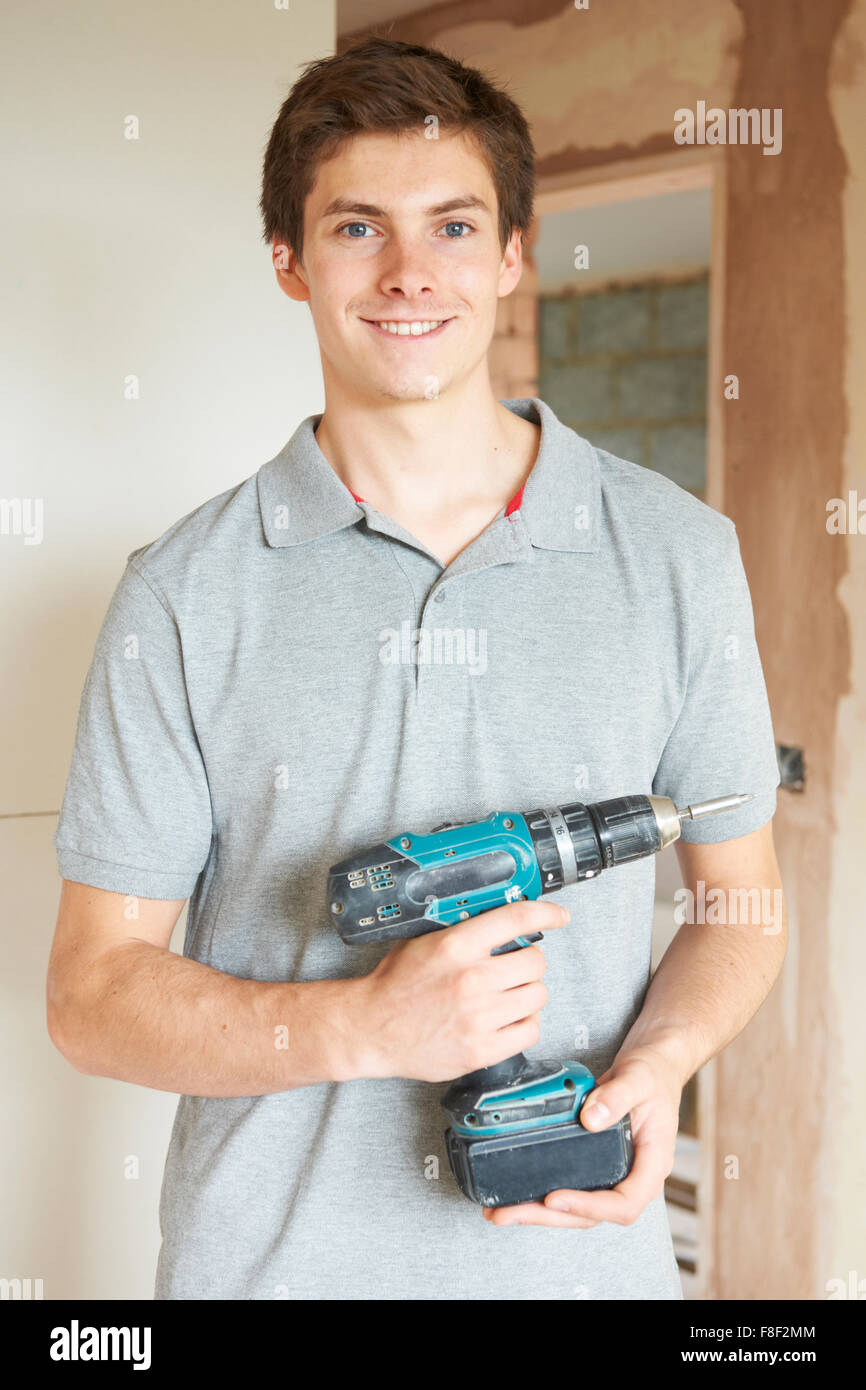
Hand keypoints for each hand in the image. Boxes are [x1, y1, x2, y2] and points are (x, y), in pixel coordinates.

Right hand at [351, 899, 568, 1082]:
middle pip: (536, 961)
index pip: (517, 919)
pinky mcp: (482, 1049)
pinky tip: (507, 1018)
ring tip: (508, 995)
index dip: (546, 913)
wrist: (371, 1029)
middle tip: (514, 967)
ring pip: (538, 996)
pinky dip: (525, 1023)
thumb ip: (461, 929)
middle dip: (528, 962)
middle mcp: (472, 979)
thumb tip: (500, 918)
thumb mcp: (423, 940)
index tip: (559, 917)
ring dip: (528, 993)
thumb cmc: (395, 985)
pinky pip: (531, 1030)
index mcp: (456, 946)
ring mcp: (479, 1017)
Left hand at [481, 1044, 682, 1227]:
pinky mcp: (596, 1165)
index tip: (556, 1198)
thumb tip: (591, 1120)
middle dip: (549, 1217)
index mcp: (652, 1164)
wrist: (653, 1065)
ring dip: (540, 1212)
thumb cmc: (653, 1074)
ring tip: (502, 1210)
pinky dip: (543, 1194)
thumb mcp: (638, 1079)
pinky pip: (572, 1187)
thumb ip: (617, 1096)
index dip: (590, 1208)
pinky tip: (516, 1192)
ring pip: (578, 1208)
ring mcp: (613, 1173)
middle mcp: (633, 1176)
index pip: (625, 1204)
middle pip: (592, 1214)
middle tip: (510, 1213)